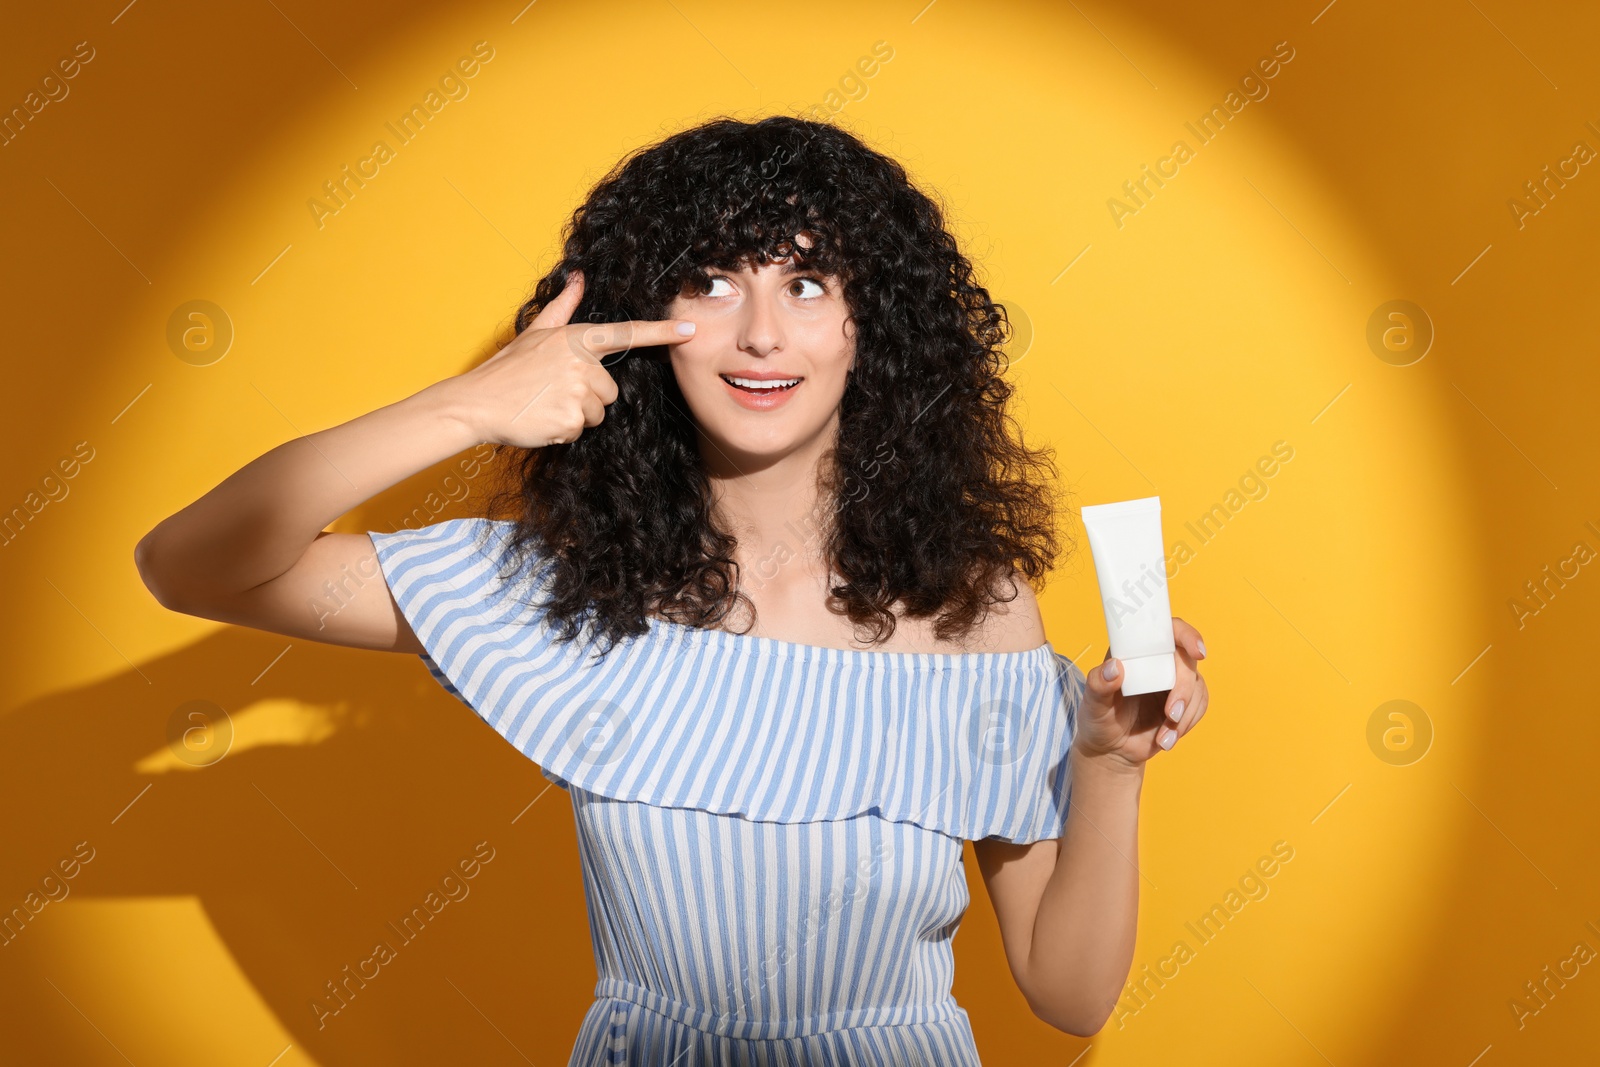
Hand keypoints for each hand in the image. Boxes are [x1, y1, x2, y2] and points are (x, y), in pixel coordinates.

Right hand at [448, 270, 697, 448]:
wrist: (476, 403)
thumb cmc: (507, 368)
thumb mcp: (536, 332)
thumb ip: (563, 307)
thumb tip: (578, 278)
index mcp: (576, 339)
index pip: (627, 334)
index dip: (662, 333)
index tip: (690, 331)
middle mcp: (581, 363)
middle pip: (610, 390)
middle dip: (588, 396)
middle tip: (553, 392)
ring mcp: (577, 393)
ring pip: (599, 413)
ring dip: (577, 415)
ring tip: (547, 404)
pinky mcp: (571, 421)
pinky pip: (582, 431)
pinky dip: (564, 431)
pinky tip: (543, 419)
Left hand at [1072, 616, 1208, 770]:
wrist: (1111, 750)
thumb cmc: (1098, 720)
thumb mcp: (1093, 703)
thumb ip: (1099, 684)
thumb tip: (1115, 667)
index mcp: (1134, 652)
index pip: (1165, 630)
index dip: (1185, 634)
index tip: (1196, 651)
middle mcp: (1156, 662)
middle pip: (1187, 661)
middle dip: (1184, 690)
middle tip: (1170, 715)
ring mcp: (1172, 681)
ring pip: (1197, 687)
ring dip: (1185, 714)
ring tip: (1163, 738)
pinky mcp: (1183, 700)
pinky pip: (1198, 706)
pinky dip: (1186, 725)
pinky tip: (1166, 739)